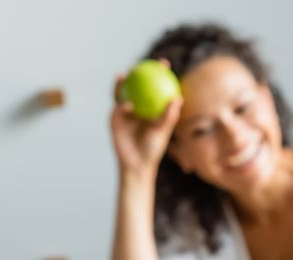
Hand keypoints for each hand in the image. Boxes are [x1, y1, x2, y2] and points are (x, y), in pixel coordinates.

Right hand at [110, 60, 183, 177]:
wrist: (137, 163)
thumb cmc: (153, 149)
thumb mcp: (162, 132)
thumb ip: (169, 116)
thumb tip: (178, 98)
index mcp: (149, 107)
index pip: (154, 86)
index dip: (158, 73)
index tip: (164, 64)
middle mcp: (137, 106)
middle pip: (136, 85)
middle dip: (137, 72)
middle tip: (142, 64)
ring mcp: (124, 111)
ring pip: (121, 93)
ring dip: (121, 83)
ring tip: (125, 75)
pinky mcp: (114, 119)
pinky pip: (117, 109)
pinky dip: (123, 106)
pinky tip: (128, 104)